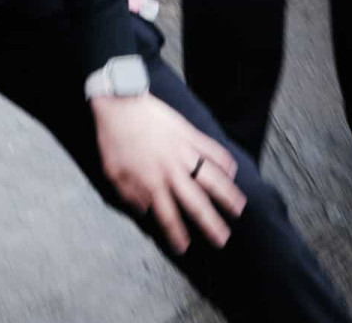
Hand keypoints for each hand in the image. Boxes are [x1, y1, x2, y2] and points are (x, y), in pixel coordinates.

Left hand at [92, 93, 244, 253]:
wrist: (120, 103)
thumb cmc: (113, 138)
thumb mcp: (113, 172)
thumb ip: (129, 194)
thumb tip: (144, 210)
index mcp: (150, 183)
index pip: (168, 216)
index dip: (177, 234)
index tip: (184, 248)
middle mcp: (171, 172)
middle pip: (196, 204)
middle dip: (211, 224)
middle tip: (222, 239)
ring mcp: (183, 152)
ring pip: (212, 179)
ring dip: (228, 196)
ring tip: (239, 208)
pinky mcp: (190, 134)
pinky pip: (213, 150)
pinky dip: (226, 162)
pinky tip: (233, 172)